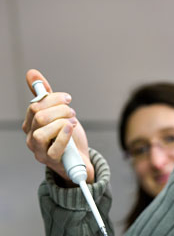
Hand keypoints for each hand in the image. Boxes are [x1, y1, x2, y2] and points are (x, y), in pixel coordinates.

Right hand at [22, 69, 93, 183]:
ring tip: (72, 123)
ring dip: (61, 122)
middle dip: (59, 109)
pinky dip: (63, 136)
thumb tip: (32, 73)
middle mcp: (32, 138)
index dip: (53, 98)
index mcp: (31, 124)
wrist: (80, 161)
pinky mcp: (51, 162)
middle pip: (39, 116)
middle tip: (72, 113)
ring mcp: (40, 151)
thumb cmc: (68, 138)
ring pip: (42, 131)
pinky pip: (53, 149)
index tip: (68, 99)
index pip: (35, 105)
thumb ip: (46, 96)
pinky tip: (70, 129)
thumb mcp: (58, 114)